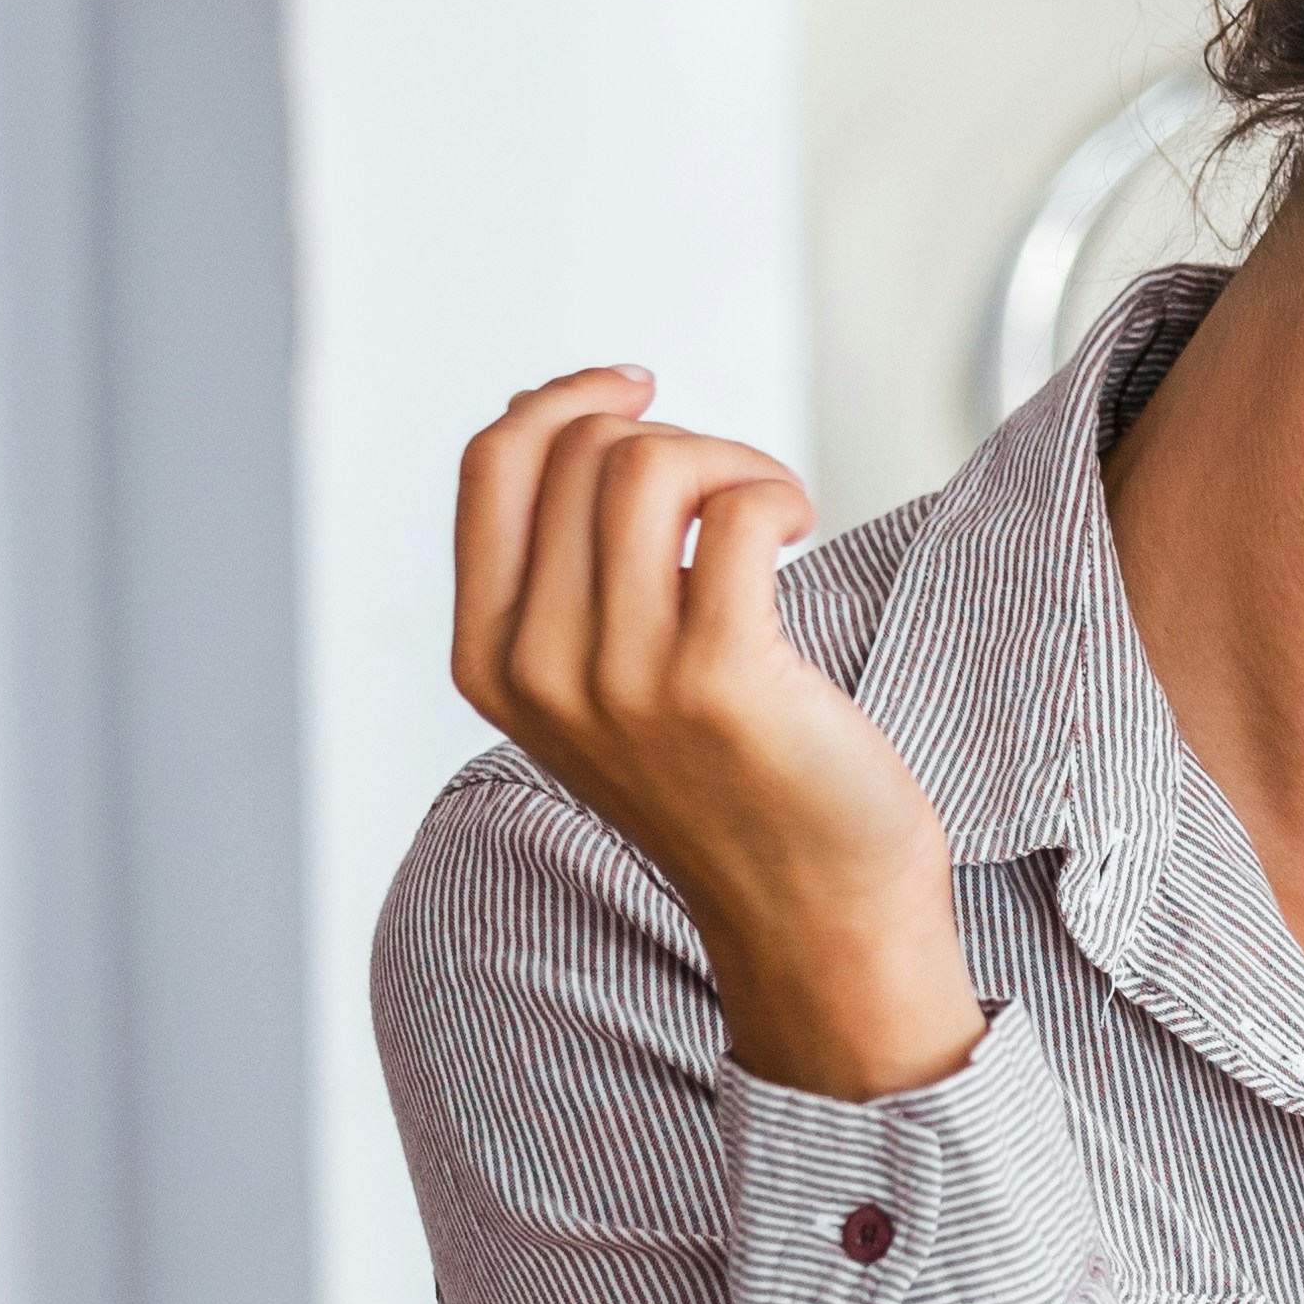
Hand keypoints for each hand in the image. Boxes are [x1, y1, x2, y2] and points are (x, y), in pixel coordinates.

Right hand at [451, 370, 981, 1098]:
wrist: (814, 915)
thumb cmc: (731, 784)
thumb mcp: (604, 682)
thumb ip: (565, 574)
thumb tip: (568, 414)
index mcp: (490, 661)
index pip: (490, 465)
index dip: (565, 398)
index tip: (638, 388)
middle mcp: (539, 670)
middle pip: (580, 452)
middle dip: (675, 438)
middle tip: (739, 494)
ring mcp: (621, 678)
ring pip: (646, 466)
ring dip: (731, 458)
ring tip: (772, 509)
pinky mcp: (717, 679)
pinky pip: (735, 511)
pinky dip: (776, 491)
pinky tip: (799, 528)